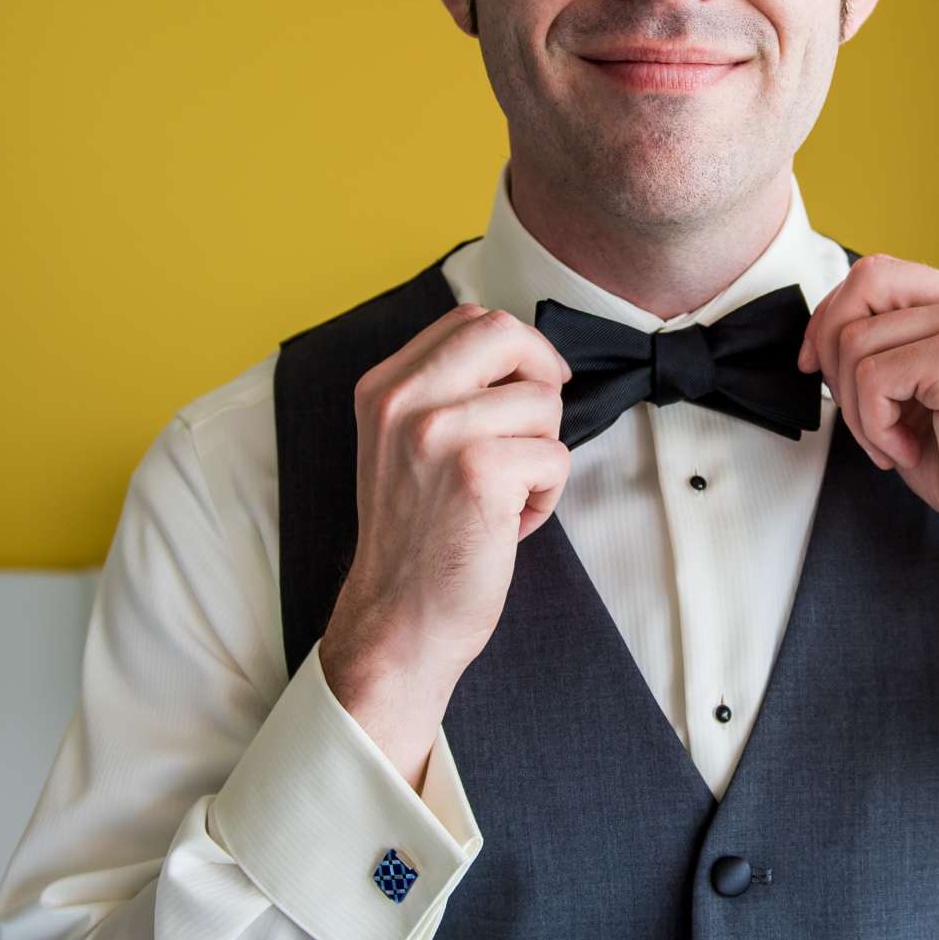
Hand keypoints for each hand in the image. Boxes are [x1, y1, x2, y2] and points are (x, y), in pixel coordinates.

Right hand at [319, 304, 572, 785]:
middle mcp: (403, 401)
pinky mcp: (479, 472)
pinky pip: (555, 456)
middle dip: (542, 377)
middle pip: (505, 333)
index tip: (528, 387)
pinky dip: (547, 495)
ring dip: (544, 453)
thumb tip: (520, 354)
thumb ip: (444, 393)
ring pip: (542, 402)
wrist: (398, 620)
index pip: (468, 319)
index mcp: (383, 387)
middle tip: (537, 429)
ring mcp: (438, 432)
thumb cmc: (417, 541)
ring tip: (508, 496)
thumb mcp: (405, 447)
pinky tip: (512, 522)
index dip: (516, 349)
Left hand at [797, 254, 938, 584]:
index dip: (832, 315)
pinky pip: (872, 378)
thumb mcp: (919, 393)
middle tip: (856, 412)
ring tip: (894, 442)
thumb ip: (883, 351)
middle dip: (832, 350)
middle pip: (865, 283)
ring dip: (857, 408)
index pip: (878, 274)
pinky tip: (909, 450)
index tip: (816, 364)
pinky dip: (874, 426)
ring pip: (857, 340)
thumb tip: (820, 338)